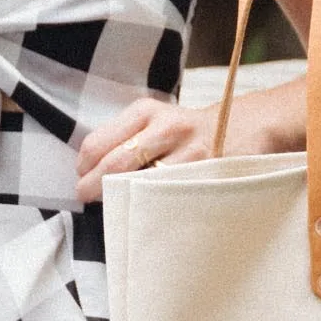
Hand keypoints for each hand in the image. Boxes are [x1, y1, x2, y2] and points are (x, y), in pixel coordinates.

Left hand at [74, 93, 228, 203]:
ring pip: (142, 185)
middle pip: (115, 165)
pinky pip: (169, 197)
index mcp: (145, 112)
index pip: (98, 144)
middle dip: (94, 188)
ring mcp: (189, 152)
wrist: (239, 126)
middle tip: (87, 198)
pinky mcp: (206, 174)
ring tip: (118, 205)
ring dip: (124, 200)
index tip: (82, 180)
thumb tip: (88, 172)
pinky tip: (148, 208)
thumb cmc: (184, 131)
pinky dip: (152, 206)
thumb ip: (122, 139)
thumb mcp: (153, 120)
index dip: (84, 169)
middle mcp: (166, 128)